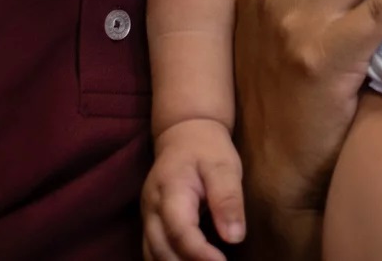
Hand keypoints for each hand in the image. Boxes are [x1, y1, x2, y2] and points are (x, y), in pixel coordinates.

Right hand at [142, 118, 243, 260]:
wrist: (184, 134)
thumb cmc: (207, 149)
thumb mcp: (224, 166)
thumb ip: (227, 199)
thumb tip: (234, 237)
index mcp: (170, 190)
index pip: (179, 231)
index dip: (199, 253)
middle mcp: (151, 208)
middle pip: (161, 250)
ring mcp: (147, 217)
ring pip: (153, 255)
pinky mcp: (150, 224)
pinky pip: (153, 252)